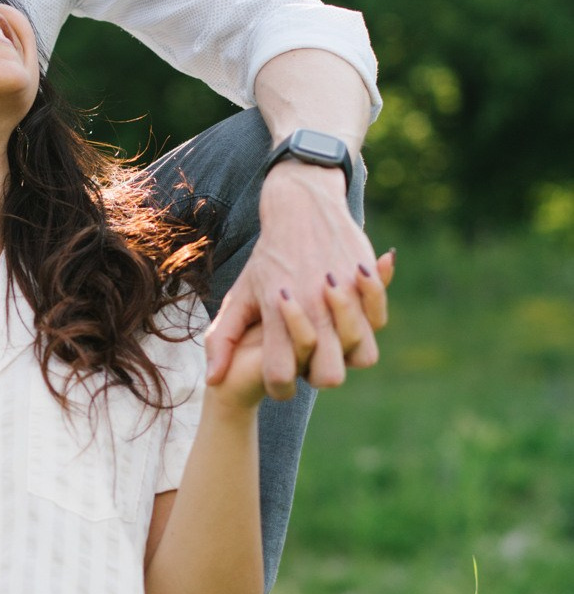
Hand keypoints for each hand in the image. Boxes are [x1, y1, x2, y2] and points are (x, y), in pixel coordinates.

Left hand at [205, 162, 391, 398]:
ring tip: (332, 331)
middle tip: (310, 357)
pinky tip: (351, 304)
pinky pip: (379, 321)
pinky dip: (369, 318)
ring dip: (348, 349)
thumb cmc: (268, 259)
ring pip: (362, 355)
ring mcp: (343, 295)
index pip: (280, 377)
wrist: (300, 206)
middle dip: (318, 374)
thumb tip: (214, 379)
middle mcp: (311, 308)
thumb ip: (222, 338)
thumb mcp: (241, 295)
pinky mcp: (366, 281)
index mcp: (274, 315)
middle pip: (328, 376)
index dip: (279, 387)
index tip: (278, 378)